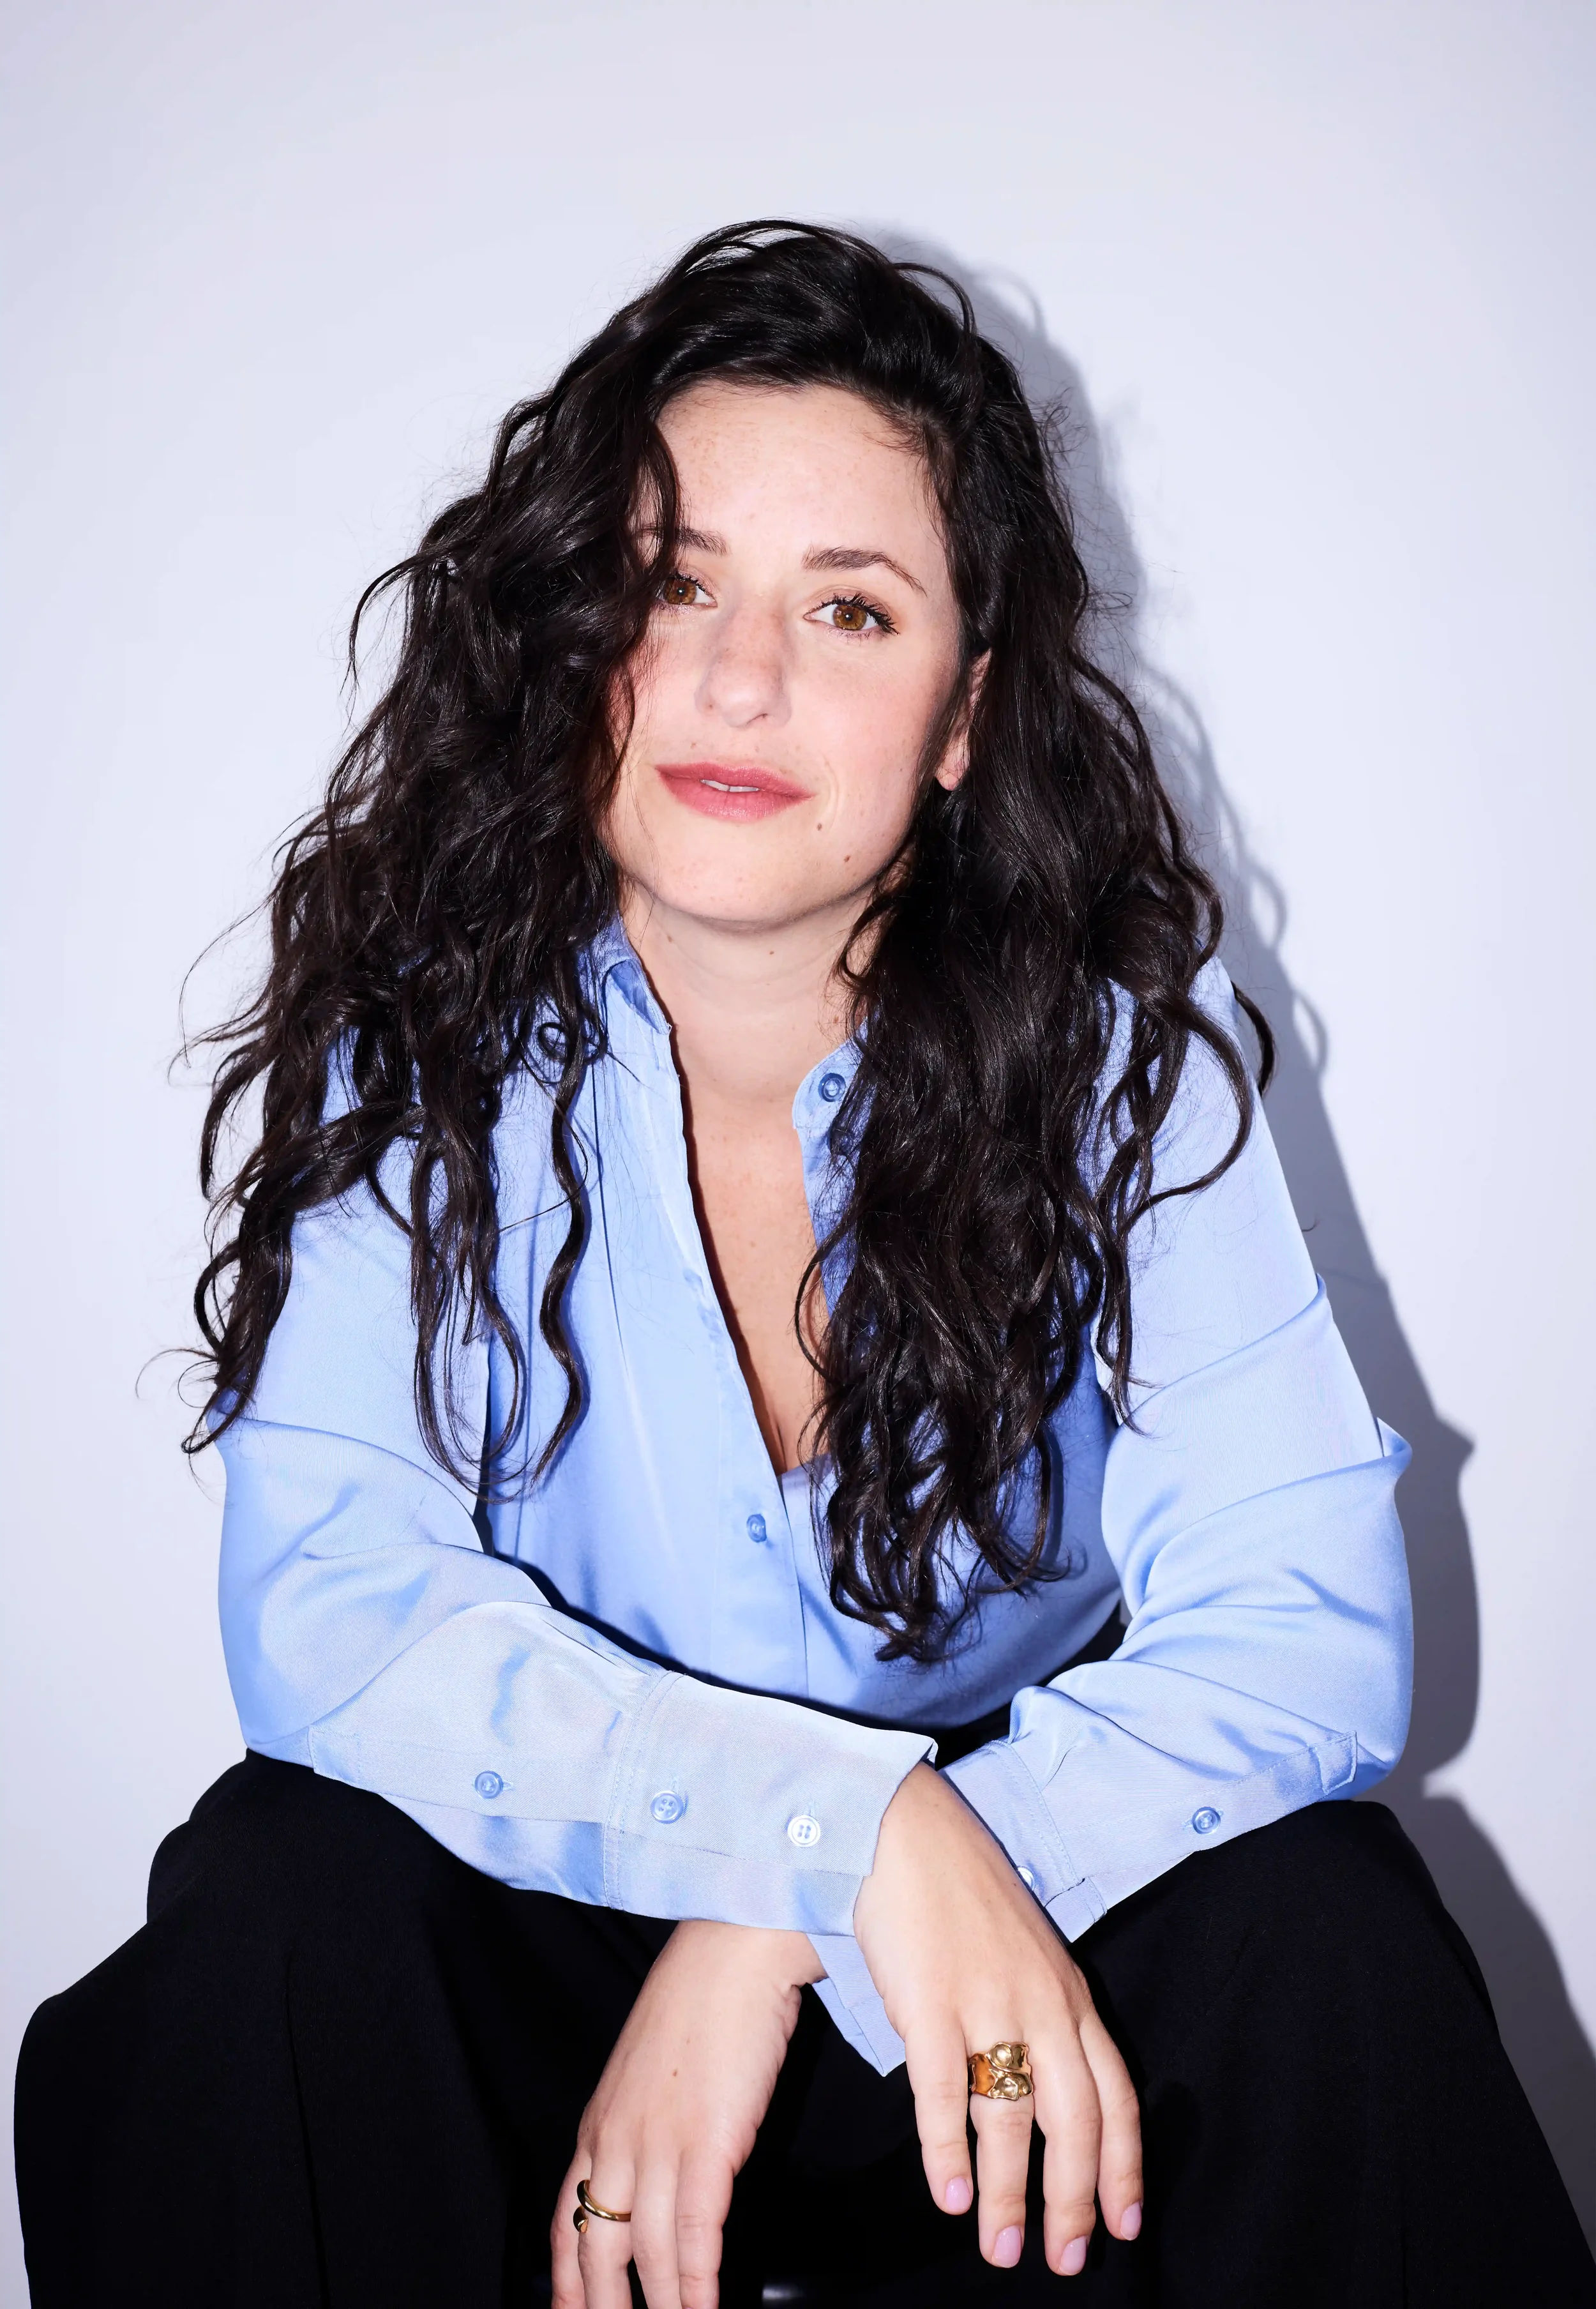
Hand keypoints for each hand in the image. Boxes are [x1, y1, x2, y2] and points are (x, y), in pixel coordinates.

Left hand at [550, 1919, 823, 2308]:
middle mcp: (618, 2140)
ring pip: (648, 2253)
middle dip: (603, 2305)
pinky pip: (696, 2233)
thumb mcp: (654, 2067)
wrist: (734, 1950)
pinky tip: (703, 2307)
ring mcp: (658, 2144)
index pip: (566, 2218)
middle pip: (596, 2248)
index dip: (565, 2278)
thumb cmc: (703, 1998)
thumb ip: (646, 2122)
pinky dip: (697, 2283)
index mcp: (601, 2121)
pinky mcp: (706, 2144)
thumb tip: (660, 2168)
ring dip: (662, 2306)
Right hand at [853, 1762, 1141, 2276]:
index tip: (1122, 2226)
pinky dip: (948, 2148)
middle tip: (1062, 2261)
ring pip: (1010, 2118)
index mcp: (1068, 1993)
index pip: (1115, 2096)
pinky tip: (948, 2192)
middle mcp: (1040, 2002)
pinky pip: (945, 2089)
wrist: (903, 1828)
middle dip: (1072, 2201)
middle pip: (1073, 2121)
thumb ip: (1043, 2011)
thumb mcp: (1026, 1949)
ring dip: (1008, 2194)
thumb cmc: (960, 1888)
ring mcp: (985, 2001)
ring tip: (1001, 2249)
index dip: (1121, 2167)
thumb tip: (1048, 2086)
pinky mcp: (929, 2000)